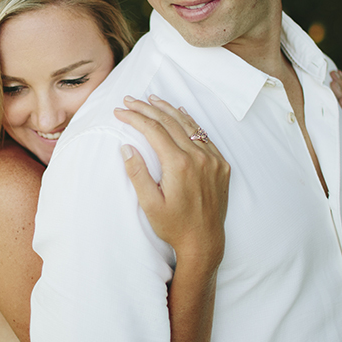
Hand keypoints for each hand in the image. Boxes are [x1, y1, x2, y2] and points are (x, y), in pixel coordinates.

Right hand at [113, 95, 228, 270]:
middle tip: (130, 100)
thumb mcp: (149, 204)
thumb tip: (126, 147)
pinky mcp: (221, 164)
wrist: (204, 242)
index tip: (120, 111)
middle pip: (169, 122)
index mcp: (179, 164)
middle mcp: (199, 157)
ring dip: (168, 110)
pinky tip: (180, 114)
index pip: (153, 130)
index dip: (134, 117)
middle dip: (147, 108)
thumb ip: (137, 173)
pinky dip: (189, 123)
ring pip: (188, 125)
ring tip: (152, 99)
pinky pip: (204, 136)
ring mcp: (213, 159)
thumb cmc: (174, 226)